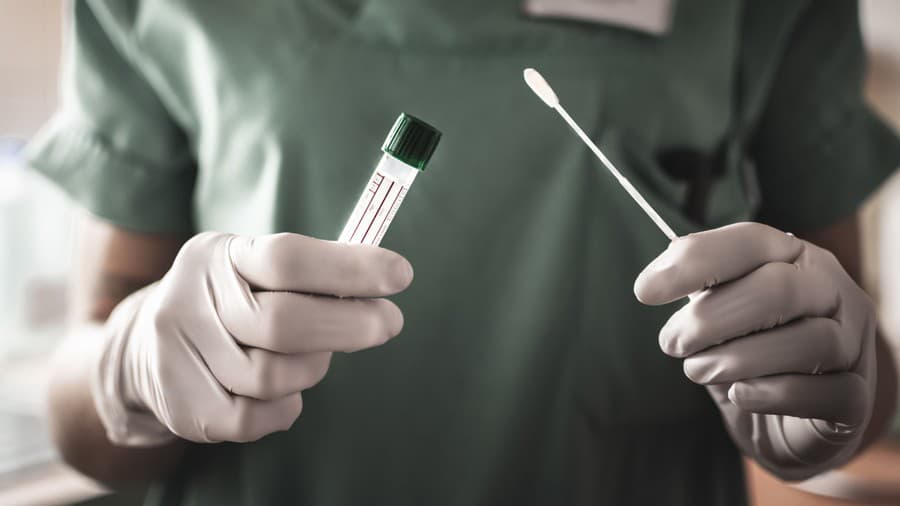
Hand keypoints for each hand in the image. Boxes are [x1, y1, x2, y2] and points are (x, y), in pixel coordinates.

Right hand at [93, 232, 411, 444]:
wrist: (143, 349)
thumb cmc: (230, 302)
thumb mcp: (255, 267)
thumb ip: (311, 272)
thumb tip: (382, 282)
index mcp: (220, 255)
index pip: (287, 257)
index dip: (349, 268)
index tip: (400, 275)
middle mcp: (191, 300)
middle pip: (284, 322)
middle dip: (350, 325)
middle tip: (388, 323)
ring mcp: (179, 355)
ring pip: (274, 375)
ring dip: (312, 367)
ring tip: (315, 356)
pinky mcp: (184, 406)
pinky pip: (258, 416)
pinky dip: (287, 405)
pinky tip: (287, 390)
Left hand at [634, 222, 875, 480]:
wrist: (781, 423)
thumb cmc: (746, 354)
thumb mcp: (716, 318)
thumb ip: (699, 293)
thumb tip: (656, 280)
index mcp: (795, 258)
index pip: (751, 241)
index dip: (696, 261)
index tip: (645, 291)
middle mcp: (832, 291)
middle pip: (778, 289)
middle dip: (711, 318)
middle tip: (671, 343)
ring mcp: (853, 343)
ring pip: (808, 341)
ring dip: (737, 359)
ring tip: (698, 371)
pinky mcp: (856, 398)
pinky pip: (824, 392)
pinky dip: (773, 393)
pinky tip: (740, 395)